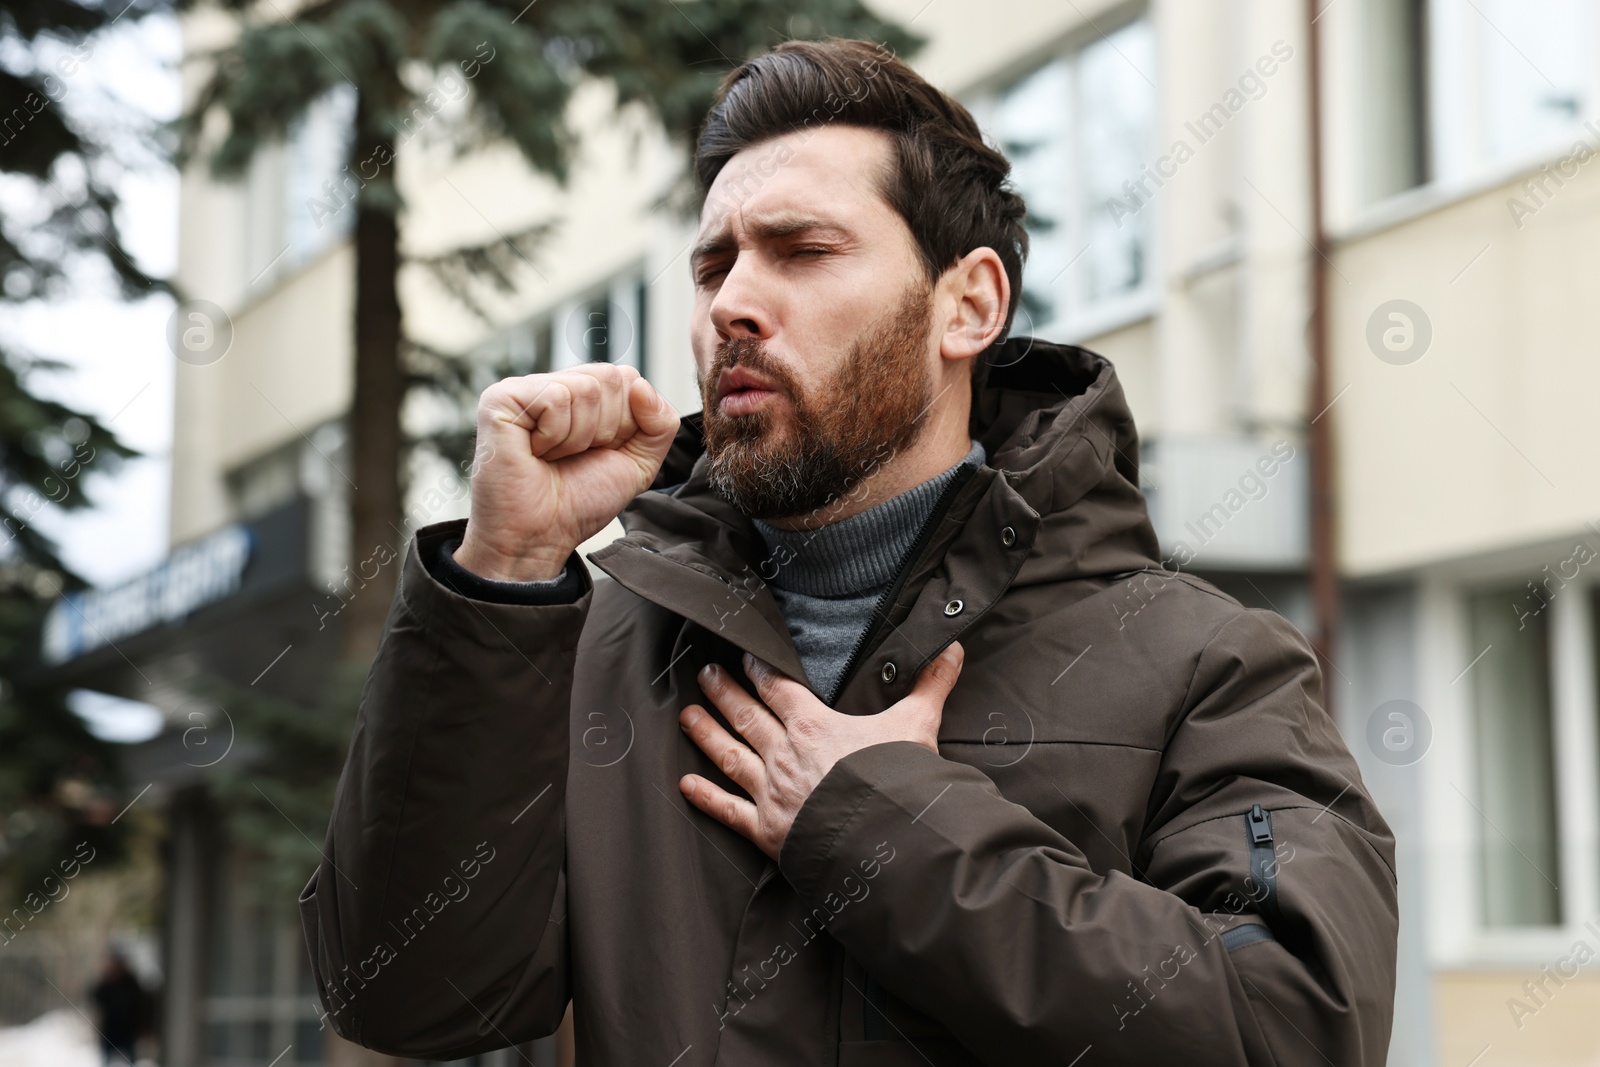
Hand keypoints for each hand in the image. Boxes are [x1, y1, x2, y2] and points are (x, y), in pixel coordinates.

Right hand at [454, 364, 678, 580]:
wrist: (539, 537)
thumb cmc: (579, 502)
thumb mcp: (638, 463)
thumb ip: (660, 424)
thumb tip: (642, 386)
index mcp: (584, 396)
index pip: (629, 378)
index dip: (626, 423)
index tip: (599, 453)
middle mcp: (555, 386)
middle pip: (612, 378)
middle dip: (605, 430)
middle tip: (573, 456)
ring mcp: (526, 389)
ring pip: (586, 388)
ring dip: (578, 438)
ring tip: (552, 456)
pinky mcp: (501, 398)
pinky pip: (556, 398)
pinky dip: (554, 435)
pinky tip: (535, 451)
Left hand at [678, 642, 964, 860]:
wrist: (888, 842)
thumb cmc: (900, 781)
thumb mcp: (918, 725)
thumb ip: (930, 685)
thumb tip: (953, 650)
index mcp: (814, 725)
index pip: (778, 687)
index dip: (759, 668)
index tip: (743, 653)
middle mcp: (785, 754)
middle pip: (746, 715)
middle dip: (724, 691)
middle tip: (704, 672)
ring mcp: (772, 793)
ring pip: (729, 755)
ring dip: (706, 733)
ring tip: (686, 715)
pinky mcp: (768, 831)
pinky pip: (729, 811)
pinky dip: (706, 797)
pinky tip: (685, 785)